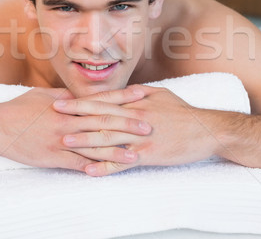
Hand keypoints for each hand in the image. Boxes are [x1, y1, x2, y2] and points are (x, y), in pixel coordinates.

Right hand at [0, 87, 151, 171]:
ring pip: (93, 146)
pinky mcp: (52, 157)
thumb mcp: (43, 96)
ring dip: (116, 151)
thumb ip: (65, 99)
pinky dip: (91, 167)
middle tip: (149, 126)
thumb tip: (80, 98)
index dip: (123, 97)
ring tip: (136, 154)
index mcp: (68, 106)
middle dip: (127, 125)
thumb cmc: (18, 108)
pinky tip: (107, 172)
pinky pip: (75, 164)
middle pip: (103, 123)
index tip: (143, 94)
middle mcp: (68, 121)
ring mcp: (61, 140)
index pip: (101, 100)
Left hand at [54, 85, 217, 175]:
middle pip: (101, 117)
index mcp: (136, 103)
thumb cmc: (183, 112)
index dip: (81, 101)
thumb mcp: (161, 94)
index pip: (103, 101)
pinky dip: (105, 166)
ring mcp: (140, 138)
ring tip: (64, 140)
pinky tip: (89, 169)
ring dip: (85, 140)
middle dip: (75, 116)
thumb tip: (123, 91)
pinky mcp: (148, 155)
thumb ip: (139, 93)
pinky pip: (122, 162)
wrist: (207, 131)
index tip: (61, 100)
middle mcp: (135, 118)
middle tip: (53, 116)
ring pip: (108, 139)